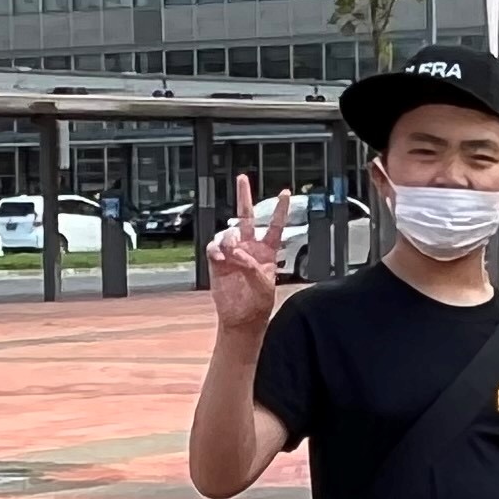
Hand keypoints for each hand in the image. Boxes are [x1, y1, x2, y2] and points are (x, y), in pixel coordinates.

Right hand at [204, 175, 290, 335]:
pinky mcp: (217, 262)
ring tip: (231, 252)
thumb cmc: (257, 304)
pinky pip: (214, 248)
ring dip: (229, 239)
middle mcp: (249, 247)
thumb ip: (252, 267)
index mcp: (267, 251)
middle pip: (246, 216)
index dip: (280, 209)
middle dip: (244, 196)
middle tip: (242, 179)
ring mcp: (232, 253)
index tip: (285, 193)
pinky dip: (216, 250)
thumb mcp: (263, 285)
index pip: (274, 225)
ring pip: (228, 232)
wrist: (242, 319)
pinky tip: (220, 257)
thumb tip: (237, 254)